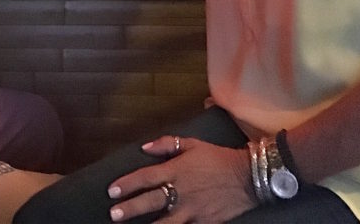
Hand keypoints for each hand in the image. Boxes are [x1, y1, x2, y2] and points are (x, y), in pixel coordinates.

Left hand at [107, 136, 256, 222]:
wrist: (247, 177)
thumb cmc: (218, 158)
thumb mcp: (193, 144)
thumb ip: (166, 144)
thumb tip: (144, 148)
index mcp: (177, 170)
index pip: (146, 177)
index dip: (127, 184)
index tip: (112, 191)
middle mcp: (181, 191)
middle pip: (150, 202)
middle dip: (129, 209)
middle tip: (113, 215)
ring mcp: (192, 210)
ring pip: (165, 223)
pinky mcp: (203, 223)